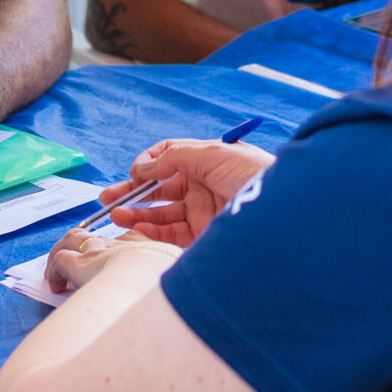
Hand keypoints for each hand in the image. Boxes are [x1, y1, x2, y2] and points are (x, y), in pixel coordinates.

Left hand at [44, 225, 178, 294]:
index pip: (130, 238)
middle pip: (98, 235)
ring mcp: (97, 252)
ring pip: (73, 240)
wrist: (151, 277)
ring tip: (59, 269)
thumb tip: (180, 296)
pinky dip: (54, 270)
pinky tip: (55, 286)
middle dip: (87, 243)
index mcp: (148, 246)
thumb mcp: (181, 277)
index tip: (120, 256)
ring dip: (64, 251)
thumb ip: (175, 284)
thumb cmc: (169, 281)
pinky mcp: (78, 265)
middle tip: (83, 259)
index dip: (121, 246)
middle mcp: (120, 245)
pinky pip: (59, 261)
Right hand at [102, 137, 276, 245]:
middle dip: (133, 193)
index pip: (170, 160)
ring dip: (137, 214)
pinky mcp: (204, 238)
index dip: (149, 164)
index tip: (135, 172)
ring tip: (116, 216)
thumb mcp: (214, 153)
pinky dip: (151, 232)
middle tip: (107, 199)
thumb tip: (143, 166)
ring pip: (161, 214)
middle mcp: (203, 187)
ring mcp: (203, 213)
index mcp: (207, 162)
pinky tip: (136, 227)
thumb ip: (175, 157)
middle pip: (160, 189)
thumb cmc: (254, 174)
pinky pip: (170, 235)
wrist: (283, 211)